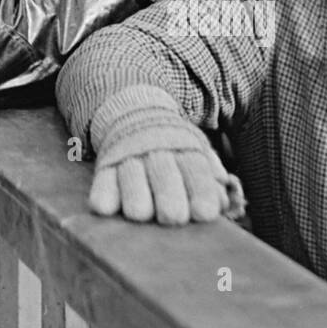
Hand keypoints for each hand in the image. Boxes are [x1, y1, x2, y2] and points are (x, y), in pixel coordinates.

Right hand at [88, 145, 234, 225]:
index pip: (196, 170)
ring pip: (131, 178)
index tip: (204, 213)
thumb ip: (212, 176)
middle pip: (164, 175)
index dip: (201, 191)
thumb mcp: (196, 150)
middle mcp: (157, 150)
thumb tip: (224, 201)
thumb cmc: (173, 147)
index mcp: (185, 148)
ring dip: (136, 198)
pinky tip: (105, 207)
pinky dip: (103, 193)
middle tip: (173, 217)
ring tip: (140, 214)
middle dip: (169, 198)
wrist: (134, 110)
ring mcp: (129, 155)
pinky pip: (102, 179)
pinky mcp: (106, 163)